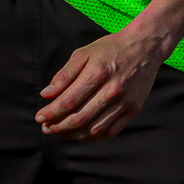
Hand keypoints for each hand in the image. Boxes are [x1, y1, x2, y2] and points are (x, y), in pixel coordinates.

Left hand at [36, 27, 170, 140]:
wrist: (144, 47)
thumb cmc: (110, 48)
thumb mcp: (84, 53)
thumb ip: (64, 75)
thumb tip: (46, 94)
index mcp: (97, 73)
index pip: (69, 101)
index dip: (51, 112)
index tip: (39, 117)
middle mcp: (112, 91)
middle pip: (79, 119)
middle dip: (58, 127)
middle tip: (46, 128)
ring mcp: (124, 103)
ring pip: (94, 129)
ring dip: (72, 135)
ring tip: (59, 132)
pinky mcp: (133, 110)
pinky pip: (110, 132)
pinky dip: (92, 136)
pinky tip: (80, 133)